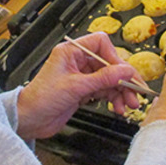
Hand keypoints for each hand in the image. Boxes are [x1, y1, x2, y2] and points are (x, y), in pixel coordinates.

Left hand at [16, 32, 141, 139]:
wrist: (29, 120)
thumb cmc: (41, 98)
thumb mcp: (75, 87)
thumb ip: (103, 79)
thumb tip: (126, 71)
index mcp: (71, 51)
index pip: (100, 43)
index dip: (115, 57)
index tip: (124, 73)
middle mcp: (77, 60)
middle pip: (108, 63)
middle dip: (123, 79)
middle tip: (136, 92)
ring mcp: (81, 76)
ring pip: (109, 79)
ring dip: (121, 91)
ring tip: (130, 104)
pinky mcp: (83, 90)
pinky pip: (104, 90)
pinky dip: (113, 99)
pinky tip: (118, 108)